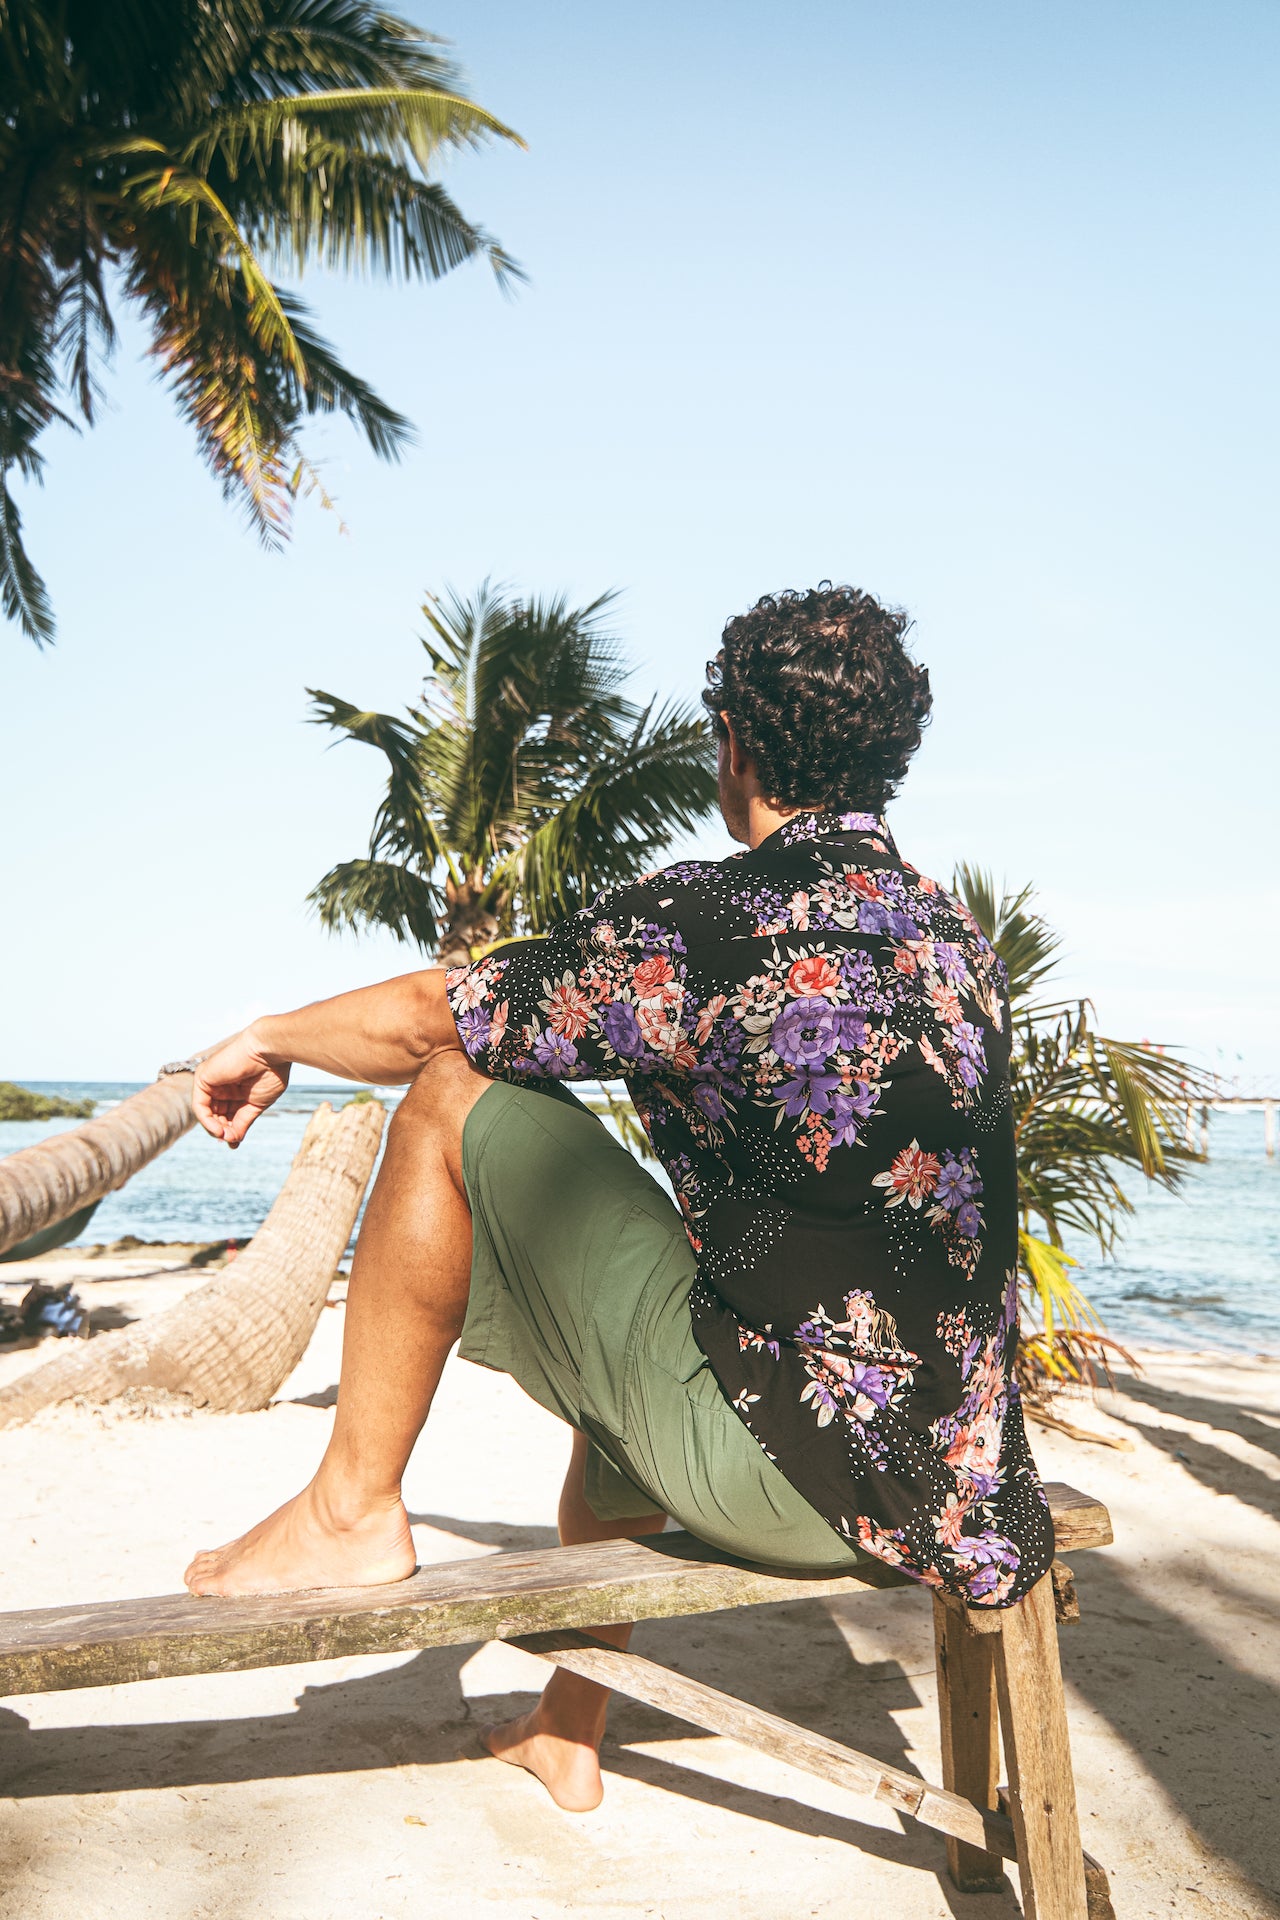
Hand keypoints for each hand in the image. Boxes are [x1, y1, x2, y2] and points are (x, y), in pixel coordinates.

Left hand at [192, 1027, 290, 1147]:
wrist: (270, 1052)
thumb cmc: (270, 1073)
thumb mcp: (255, 1105)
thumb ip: (242, 1122)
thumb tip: (232, 1141)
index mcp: (237, 1089)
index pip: (227, 1115)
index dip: (230, 1130)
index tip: (235, 1142)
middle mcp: (222, 1085)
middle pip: (216, 1115)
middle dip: (222, 1130)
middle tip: (232, 1140)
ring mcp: (211, 1082)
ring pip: (206, 1113)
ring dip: (214, 1129)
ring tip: (225, 1136)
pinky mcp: (203, 1078)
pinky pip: (199, 1107)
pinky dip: (207, 1121)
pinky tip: (218, 1130)